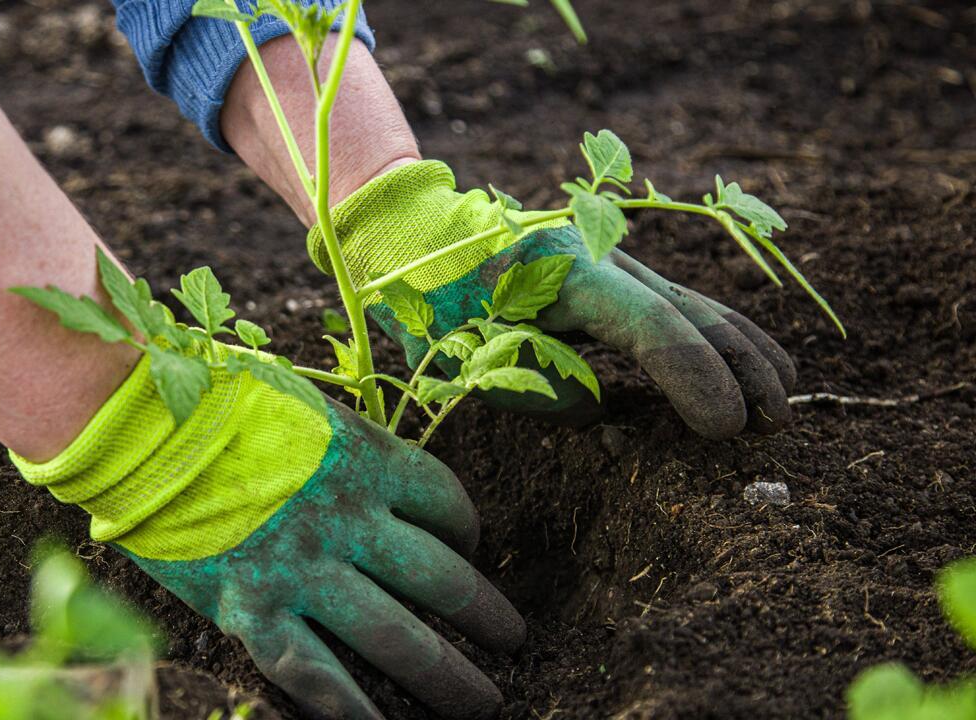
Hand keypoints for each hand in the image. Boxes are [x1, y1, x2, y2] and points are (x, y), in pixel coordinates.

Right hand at [13, 350, 523, 719]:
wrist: (134, 422)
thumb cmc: (214, 400)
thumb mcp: (303, 405)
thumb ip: (346, 446)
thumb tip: (376, 476)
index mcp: (366, 459)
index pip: (447, 505)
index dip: (469, 534)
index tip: (469, 551)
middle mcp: (349, 520)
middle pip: (441, 580)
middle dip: (487, 617)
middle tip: (513, 642)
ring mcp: (303, 570)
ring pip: (396, 638)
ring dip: (449, 677)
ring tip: (484, 703)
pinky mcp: (252, 610)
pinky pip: (317, 675)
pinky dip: (354, 711)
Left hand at [309, 161, 795, 438]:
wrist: (417, 232)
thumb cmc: (429, 297)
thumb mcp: (460, 352)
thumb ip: (532, 386)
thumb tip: (597, 406)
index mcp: (562, 273)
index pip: (650, 328)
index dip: (695, 378)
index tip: (724, 428)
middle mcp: (600, 256)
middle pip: (689, 312)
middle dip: (739, 369)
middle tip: (773, 424)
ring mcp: (611, 257)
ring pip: (694, 302)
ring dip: (743, 352)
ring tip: (783, 400)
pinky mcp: (612, 270)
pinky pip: (676, 304)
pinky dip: (717, 335)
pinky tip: (752, 361)